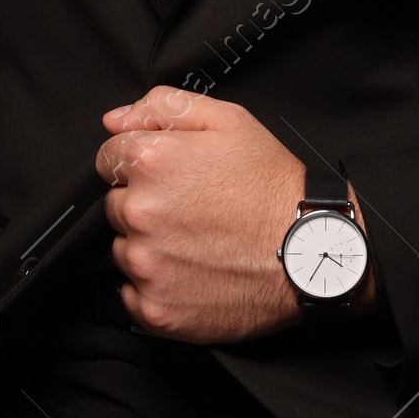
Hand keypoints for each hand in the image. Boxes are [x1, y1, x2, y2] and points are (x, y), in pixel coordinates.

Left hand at [96, 86, 372, 338]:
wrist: (311, 253)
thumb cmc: (272, 186)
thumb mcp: (229, 122)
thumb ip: (164, 107)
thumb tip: (114, 119)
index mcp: (152, 162)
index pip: (108, 158)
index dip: (140, 164)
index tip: (172, 176)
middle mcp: (140, 214)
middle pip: (115, 204)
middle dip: (145, 203)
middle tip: (193, 209)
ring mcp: (146, 266)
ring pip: (123, 249)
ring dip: (149, 245)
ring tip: (198, 242)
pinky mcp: (155, 310)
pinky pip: (131, 293)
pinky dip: (155, 286)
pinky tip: (193, 272)